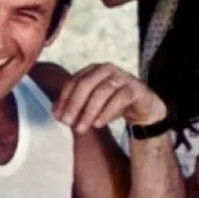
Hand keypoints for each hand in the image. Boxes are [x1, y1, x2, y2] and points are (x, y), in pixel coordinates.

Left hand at [53, 63, 167, 132]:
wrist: (142, 106)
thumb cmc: (112, 103)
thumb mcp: (91, 104)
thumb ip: (74, 105)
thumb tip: (56, 113)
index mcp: (93, 69)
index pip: (74, 81)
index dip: (64, 99)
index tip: (58, 117)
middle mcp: (107, 69)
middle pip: (86, 84)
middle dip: (74, 104)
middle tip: (67, 123)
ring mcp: (123, 77)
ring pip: (102, 91)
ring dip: (89, 111)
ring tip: (82, 128)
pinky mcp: (136, 88)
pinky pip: (120, 98)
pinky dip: (107, 112)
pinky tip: (98, 124)